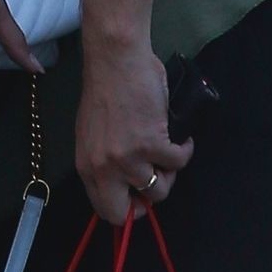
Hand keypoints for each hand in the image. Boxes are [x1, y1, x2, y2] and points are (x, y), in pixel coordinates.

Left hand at [76, 38, 192, 226]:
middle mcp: (105, 168)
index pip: (105, 209)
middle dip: (147, 201)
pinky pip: (179, 161)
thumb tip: (126, 182)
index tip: (139, 196)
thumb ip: (105, 159)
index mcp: (87, 165)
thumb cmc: (106, 88)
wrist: (116, 59)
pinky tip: (181, 137)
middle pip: (127, 213)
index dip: (127, 208)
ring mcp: (129, 158)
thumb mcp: (94, 133)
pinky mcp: (153, 144)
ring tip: (168, 150)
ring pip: (160, 189)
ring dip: (169, 171)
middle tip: (157, 178)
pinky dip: (184, 149)